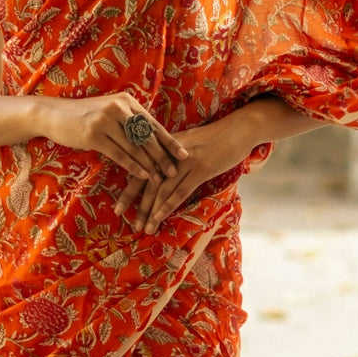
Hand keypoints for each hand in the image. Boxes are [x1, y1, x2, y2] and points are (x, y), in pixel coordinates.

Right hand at [38, 93, 187, 182]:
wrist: (54, 115)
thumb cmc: (84, 117)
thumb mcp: (109, 114)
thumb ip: (129, 122)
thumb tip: (151, 140)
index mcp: (127, 101)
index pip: (153, 124)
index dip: (169, 141)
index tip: (184, 155)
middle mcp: (119, 108)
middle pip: (146, 136)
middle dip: (162, 156)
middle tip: (174, 171)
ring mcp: (106, 120)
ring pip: (134, 147)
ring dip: (149, 165)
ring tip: (160, 178)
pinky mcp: (94, 134)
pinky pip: (119, 153)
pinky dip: (132, 166)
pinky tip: (142, 175)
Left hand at [113, 114, 256, 231]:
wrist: (239, 129)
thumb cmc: (216, 138)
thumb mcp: (190, 144)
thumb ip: (174, 158)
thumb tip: (162, 175)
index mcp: (164, 146)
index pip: (139, 168)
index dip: (128, 189)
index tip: (118, 207)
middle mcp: (170, 153)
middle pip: (145, 179)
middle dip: (133, 201)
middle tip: (123, 219)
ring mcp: (185, 161)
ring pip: (161, 188)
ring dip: (150, 210)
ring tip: (143, 228)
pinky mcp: (200, 168)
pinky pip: (180, 190)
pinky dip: (168, 205)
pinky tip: (159, 217)